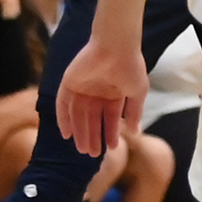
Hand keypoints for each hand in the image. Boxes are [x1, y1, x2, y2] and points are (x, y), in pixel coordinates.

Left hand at [57, 32, 148, 155]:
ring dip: (80, 132)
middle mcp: (96, 91)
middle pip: (92, 118)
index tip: (113, 148)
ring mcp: (81, 87)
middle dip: (93, 136)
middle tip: (93, 154)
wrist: (116, 46)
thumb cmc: (130, 68)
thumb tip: (136, 132)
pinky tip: (67, 135)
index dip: (111, 132)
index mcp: (113, 92)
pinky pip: (63, 105)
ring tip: (83, 149)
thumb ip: (136, 112)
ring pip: (78, 115)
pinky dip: (64, 119)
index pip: (110, 116)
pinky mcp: (68, 83)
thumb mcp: (138, 92)